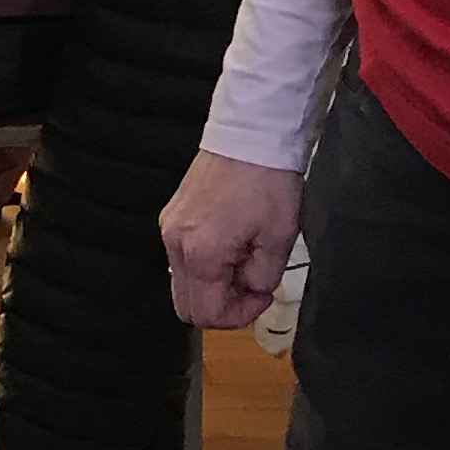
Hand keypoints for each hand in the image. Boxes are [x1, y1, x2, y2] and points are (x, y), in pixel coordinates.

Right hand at [162, 148, 304, 329]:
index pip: (207, 315)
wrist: (251, 134)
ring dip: (213, 285)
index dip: (239, 316)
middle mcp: (175, 244)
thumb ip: (263, 277)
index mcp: (201, 254)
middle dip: (223, 304)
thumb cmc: (267, 181)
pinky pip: (182, 258)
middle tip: (251, 284)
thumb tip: (252, 288)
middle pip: (187, 306)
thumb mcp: (279, 238)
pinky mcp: (172, 215)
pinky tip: (230, 243)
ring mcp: (169, 228)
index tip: (263, 295)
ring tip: (243, 259)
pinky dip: (205, 264)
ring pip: (183, 283)